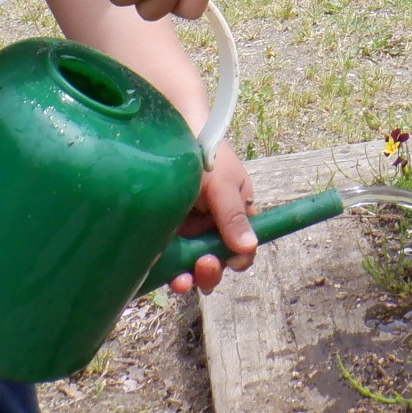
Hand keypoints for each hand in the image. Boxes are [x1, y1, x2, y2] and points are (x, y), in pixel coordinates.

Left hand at [164, 144, 256, 294]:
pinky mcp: (165, 232)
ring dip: (189, 278)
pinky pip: (169, 258)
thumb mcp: (223, 183)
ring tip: (181, 280)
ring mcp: (188, 230)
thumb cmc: (204, 153)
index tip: (230, 261)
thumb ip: (233, 215)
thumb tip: (248, 247)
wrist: (171, 131)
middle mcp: (212, 226)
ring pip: (191, 266)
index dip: (238, 258)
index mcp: (235, 214)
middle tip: (204, 265)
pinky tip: (162, 273)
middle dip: (211, 272)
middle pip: (217, 261)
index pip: (243, 247)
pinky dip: (167, 270)